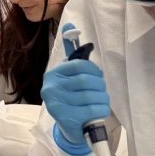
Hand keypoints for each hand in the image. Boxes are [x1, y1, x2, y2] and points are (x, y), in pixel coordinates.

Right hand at [39, 26, 109, 148]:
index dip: (94, 70)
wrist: (70, 129)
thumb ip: (73, 56)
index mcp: (53, 75)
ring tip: (101, 101)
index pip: (78, 65)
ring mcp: (58, 105)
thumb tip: (70, 26)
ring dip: (102, 99)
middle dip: (100, 86)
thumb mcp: (70, 78)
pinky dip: (102, 109)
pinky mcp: (67, 119)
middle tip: (101, 91)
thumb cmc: (72, 98)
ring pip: (92, 95)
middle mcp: (51, 89)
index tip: (98, 77)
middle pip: (86, 81)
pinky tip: (100, 111)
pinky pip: (94, 109)